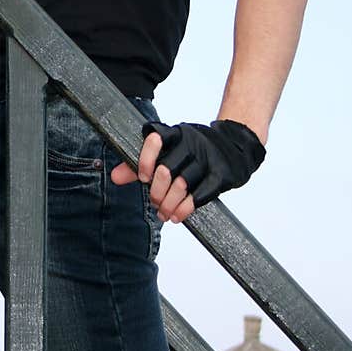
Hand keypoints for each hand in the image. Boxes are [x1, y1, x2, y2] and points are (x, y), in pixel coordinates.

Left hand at [110, 118, 265, 222]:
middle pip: (166, 169)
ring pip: (182, 185)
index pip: (154, 138)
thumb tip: (115, 176)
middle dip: (157, 191)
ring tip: (164, 213)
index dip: (145, 159)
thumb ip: (142, 163)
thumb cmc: (195, 151)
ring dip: (169, 204)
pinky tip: (177, 216)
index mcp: (175, 134)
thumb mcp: (169, 151)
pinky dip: (185, 208)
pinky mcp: (221, 173)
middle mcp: (191, 142)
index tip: (143, 178)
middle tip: (155, 202)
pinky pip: (201, 194)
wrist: (236, 146)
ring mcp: (207, 157)